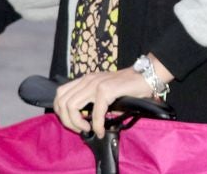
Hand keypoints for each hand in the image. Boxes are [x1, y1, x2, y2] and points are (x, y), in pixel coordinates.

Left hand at [53, 56, 172, 138]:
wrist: (147, 76)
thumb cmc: (128, 86)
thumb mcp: (104, 90)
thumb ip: (91, 100)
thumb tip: (83, 120)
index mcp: (85, 79)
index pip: (60, 94)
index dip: (61, 112)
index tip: (74, 123)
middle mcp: (88, 80)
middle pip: (62, 102)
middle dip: (67, 121)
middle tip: (80, 129)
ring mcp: (96, 84)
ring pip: (72, 106)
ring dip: (77, 123)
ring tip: (88, 129)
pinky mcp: (106, 90)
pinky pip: (95, 113)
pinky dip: (96, 125)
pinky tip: (101, 131)